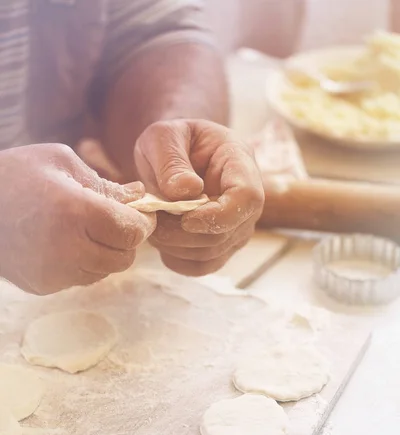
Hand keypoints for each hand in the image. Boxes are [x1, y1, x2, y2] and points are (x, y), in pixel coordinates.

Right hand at [0, 144, 154, 294]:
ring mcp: (53, 273)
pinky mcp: (42, 286)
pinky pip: (80, 279)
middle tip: (113, 221)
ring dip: (105, 253)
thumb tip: (139, 196)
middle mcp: (67, 249)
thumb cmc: (15, 175)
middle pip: (124, 258)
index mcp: (75, 212)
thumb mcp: (61, 163)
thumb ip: (105, 184)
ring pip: (104, 272)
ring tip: (85, 230)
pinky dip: (82, 263)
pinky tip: (64, 243)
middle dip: (125, 240)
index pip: (132, 232)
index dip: (142, 222)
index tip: (139, 213)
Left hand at [134, 119, 263, 275]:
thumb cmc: (173, 141)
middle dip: (183, 234)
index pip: (248, 199)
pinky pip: (200, 267)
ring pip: (211, 254)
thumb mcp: (163, 137)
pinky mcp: (220, 248)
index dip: (219, 216)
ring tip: (153, 222)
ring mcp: (236, 229)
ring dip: (174, 246)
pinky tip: (162, 239)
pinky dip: (176, 259)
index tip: (185, 219)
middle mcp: (247, 203)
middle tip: (152, 218)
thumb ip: (171, 160)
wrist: (175, 156)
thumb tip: (187, 191)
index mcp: (241, 165)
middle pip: (226, 234)